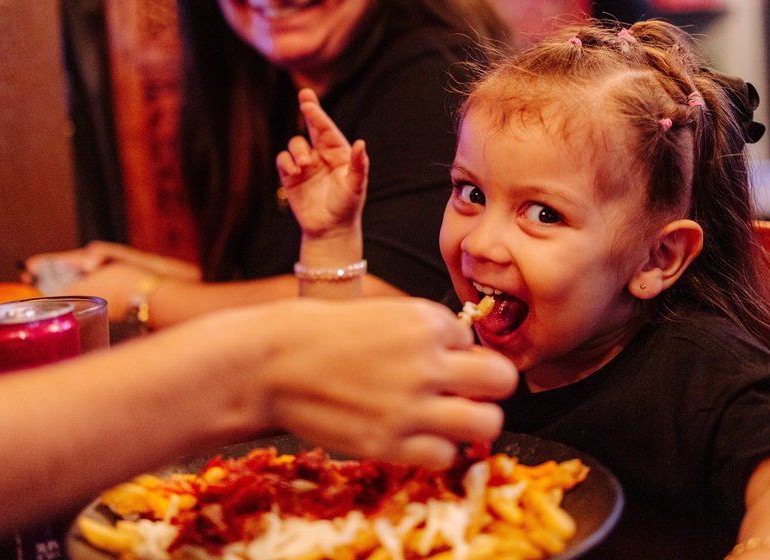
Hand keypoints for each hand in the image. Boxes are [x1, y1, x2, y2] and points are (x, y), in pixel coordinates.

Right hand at [254, 297, 517, 467]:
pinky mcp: (390, 443)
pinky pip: (445, 456)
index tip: (438, 360)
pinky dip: (436, 450)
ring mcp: (411, 406)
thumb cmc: (317, 334)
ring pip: (486, 423)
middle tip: (465, 391)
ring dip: (471, 422)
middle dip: (487, 386)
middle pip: (501, 381)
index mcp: (426, 321)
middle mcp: (427, 362)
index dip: (459, 353)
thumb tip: (463, 352)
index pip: (476, 341)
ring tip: (446, 418)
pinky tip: (415, 437)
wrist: (269, 364)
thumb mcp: (381, 312)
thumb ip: (425, 332)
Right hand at [276, 88, 368, 240]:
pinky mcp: (290, 176)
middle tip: (304, 96)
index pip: (327, 129)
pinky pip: (283, 160)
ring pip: (296, 144)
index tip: (308, 103)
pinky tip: (295, 171)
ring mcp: (304, 164)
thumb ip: (358, 165)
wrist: (330, 229)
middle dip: (308, 110)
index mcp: (338, 152)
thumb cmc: (347, 206)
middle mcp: (320, 154)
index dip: (318, 115)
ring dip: (298, 149)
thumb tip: (361, 143)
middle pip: (311, 127)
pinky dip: (286, 161)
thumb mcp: (356, 186)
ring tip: (305, 164)